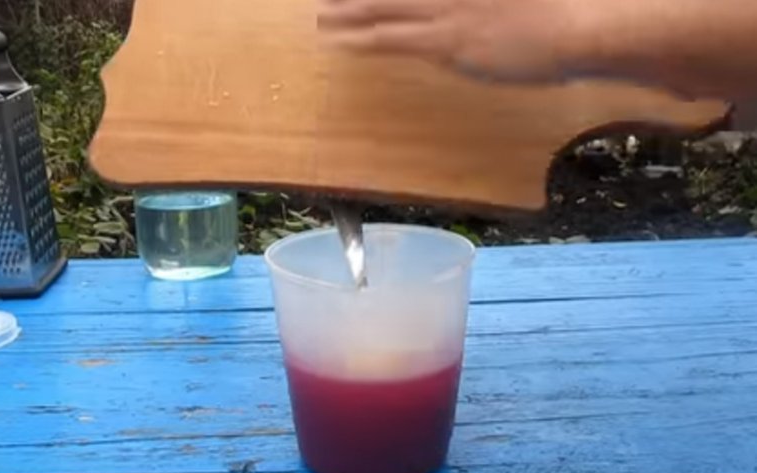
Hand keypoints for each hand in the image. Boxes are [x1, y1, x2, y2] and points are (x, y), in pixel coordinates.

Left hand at [317, 0, 590, 83]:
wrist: (580, 25)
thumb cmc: (562, 5)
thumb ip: (481, 2)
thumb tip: (460, 15)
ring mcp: (446, 7)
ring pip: (380, 5)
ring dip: (346, 8)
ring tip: (321, 11)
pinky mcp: (447, 40)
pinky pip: (390, 39)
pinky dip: (359, 38)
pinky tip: (335, 37)